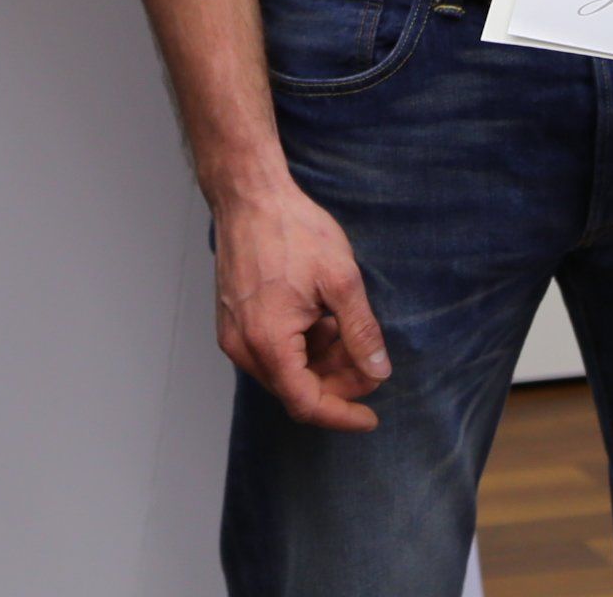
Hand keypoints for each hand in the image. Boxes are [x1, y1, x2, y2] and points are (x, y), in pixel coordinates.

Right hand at [213, 177, 389, 430]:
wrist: (250, 196)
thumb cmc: (292, 230)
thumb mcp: (341, 280)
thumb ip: (361, 332)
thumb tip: (378, 372)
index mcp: (268, 342)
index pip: (307, 403)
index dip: (342, 415)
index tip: (371, 417)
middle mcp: (243, 346)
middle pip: (296, 390)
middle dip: (338, 383)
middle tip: (370, 361)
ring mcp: (235, 334)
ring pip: (285, 371)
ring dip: (321, 363)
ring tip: (347, 329)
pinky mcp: (234, 321)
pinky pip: (271, 351)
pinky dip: (302, 347)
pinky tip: (323, 319)